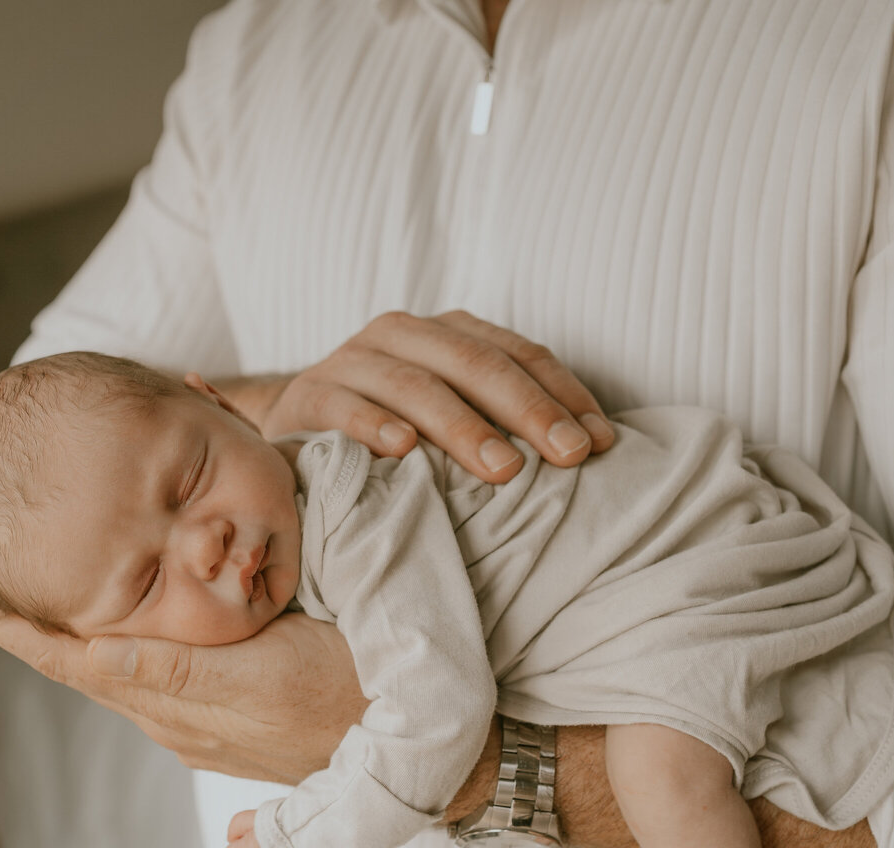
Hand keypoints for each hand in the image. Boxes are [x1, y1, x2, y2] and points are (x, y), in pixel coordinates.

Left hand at [0, 578, 365, 783]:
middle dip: (26, 626)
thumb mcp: (260, 679)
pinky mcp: (224, 713)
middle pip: (78, 664)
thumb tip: (93, 655)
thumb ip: (177, 673)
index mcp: (169, 703)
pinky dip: (116, 646)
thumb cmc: (339, 695)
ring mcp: (196, 719)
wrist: (402, 750)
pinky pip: (150, 676)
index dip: (9, 628)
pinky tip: (121, 627)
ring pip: (113, 670)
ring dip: (68, 637)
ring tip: (32, 595)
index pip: (67, 661)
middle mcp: (170, 716)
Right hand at [254, 310, 614, 482]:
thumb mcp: (453, 417)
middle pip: (473, 363)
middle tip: (566, 456)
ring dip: (462, 426)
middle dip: (527, 410)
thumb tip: (592, 449)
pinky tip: (403, 449)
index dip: (562, 394)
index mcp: (446, 332)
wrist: (294, 430)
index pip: (516, 353)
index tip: (599, 443)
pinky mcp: (307, 396)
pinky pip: (342, 407)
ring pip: (414, 383)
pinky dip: (373, 425)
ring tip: (502, 469)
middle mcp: (401, 334)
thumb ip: (506, 421)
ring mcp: (350, 361)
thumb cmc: (393, 432)